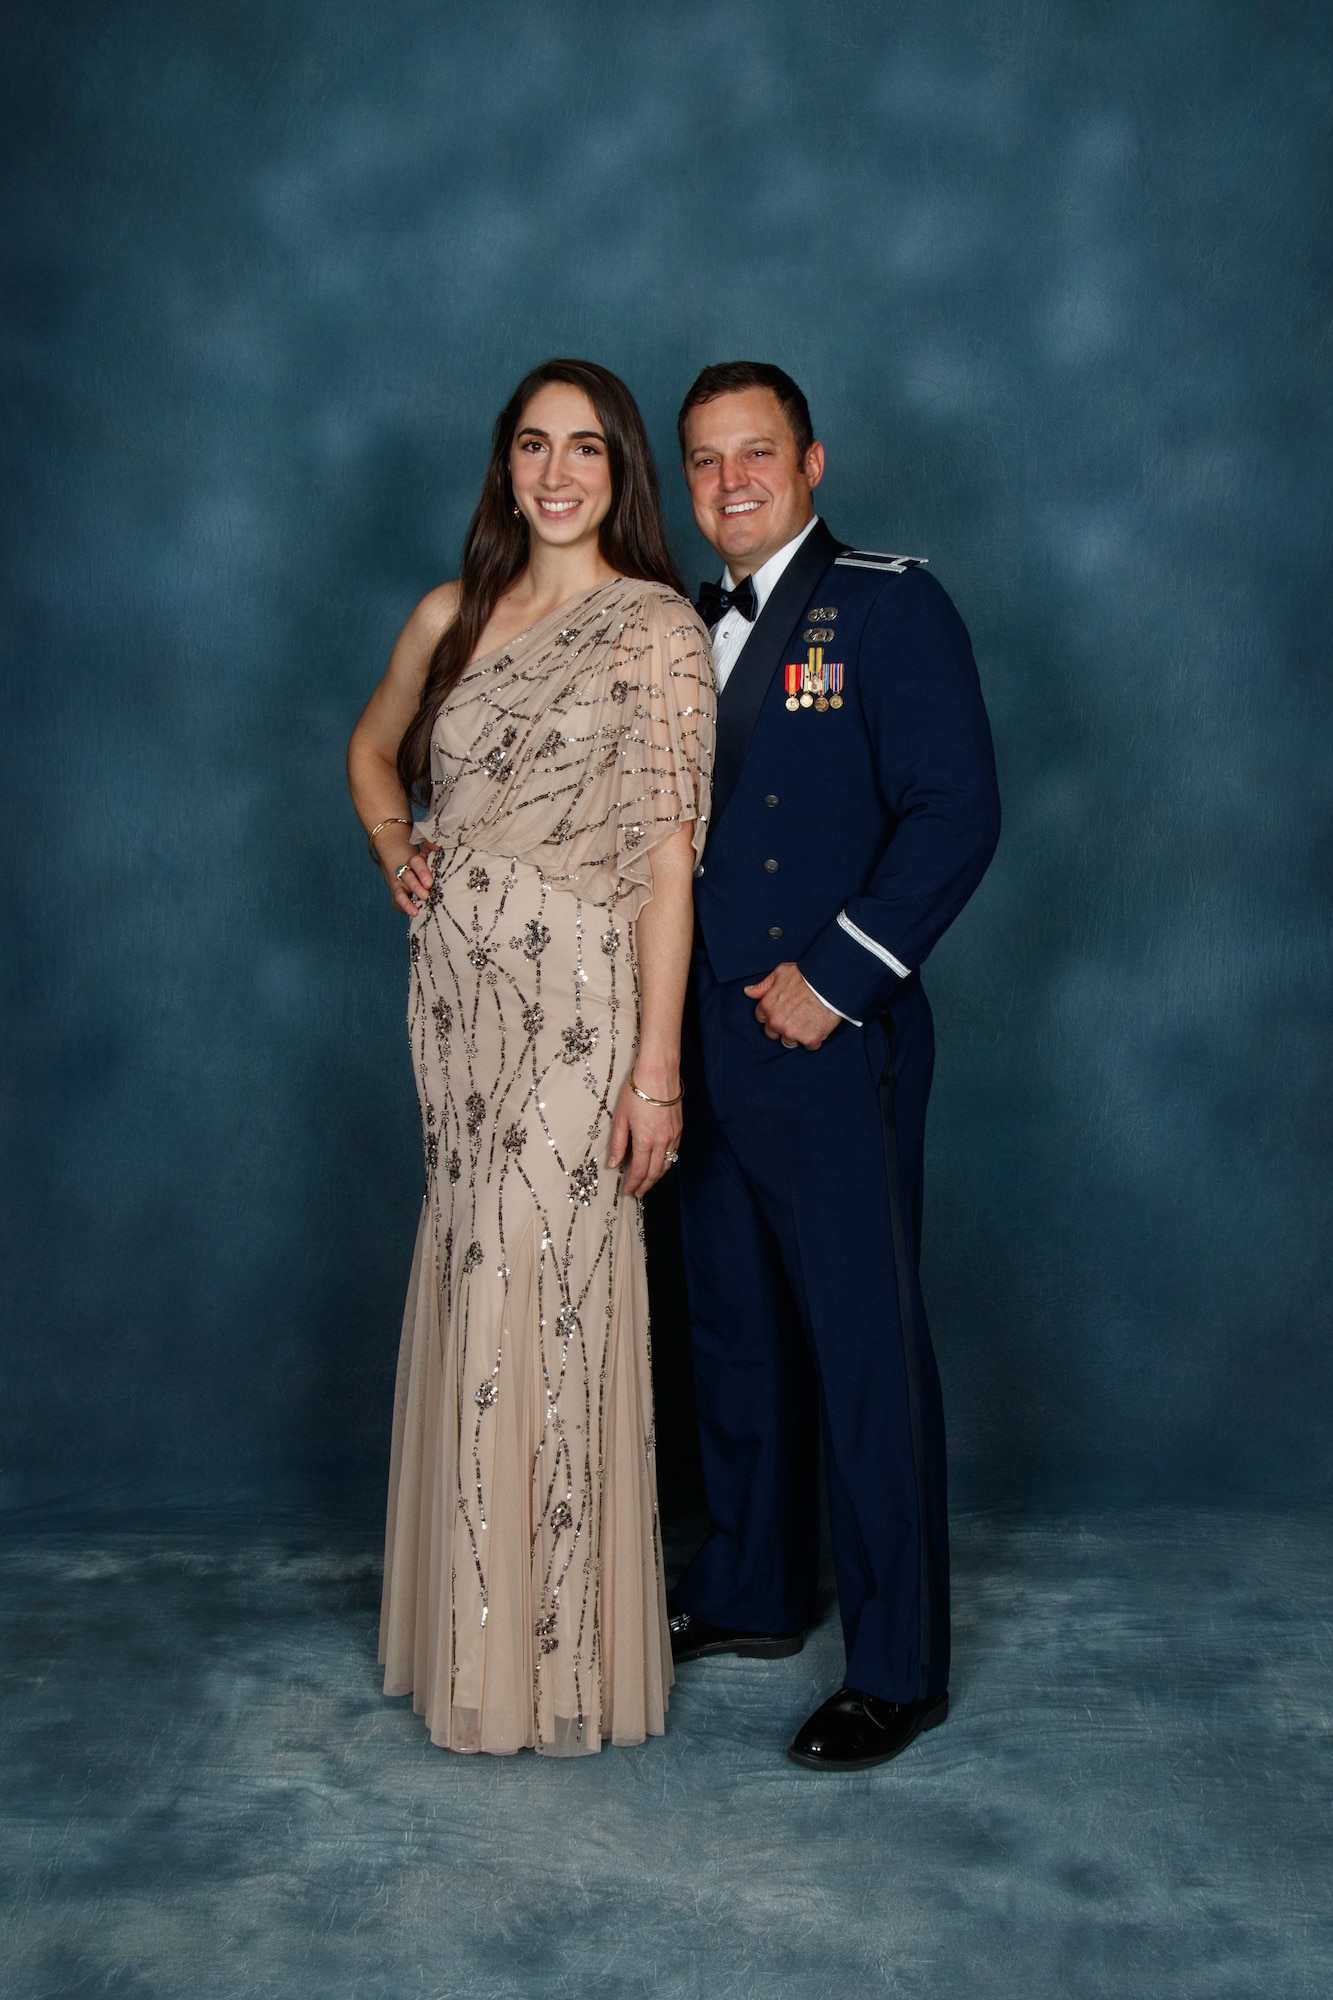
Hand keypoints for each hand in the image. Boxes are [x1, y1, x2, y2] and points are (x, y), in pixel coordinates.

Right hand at [379, 834, 436, 915]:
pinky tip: (413, 913)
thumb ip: (433, 848)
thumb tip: (438, 845)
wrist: (413, 875)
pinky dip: (405, 908)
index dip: (422, 871)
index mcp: (415, 862)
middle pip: (408, 877)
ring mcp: (400, 885)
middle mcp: (405, 872)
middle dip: (416, 886)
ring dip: (408, 901)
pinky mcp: (398, 897)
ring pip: (400, 892)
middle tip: (426, 894)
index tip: (430, 883)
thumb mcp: (432, 857)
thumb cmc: (429, 868)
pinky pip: (399, 902)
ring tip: (416, 911)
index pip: (416, 863)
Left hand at [609, 1073, 682, 1198]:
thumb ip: (618, 1144)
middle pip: (654, 1172)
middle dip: (645, 1185)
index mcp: (645, 1140)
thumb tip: (613, 1164)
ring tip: (647, 1183)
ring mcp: (673, 1135)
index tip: (627, 1191)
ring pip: (666, 1165)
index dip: (633, 1184)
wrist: (659, 1072)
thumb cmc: (637, 1091)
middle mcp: (662, 1141)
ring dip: (657, 1177)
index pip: (639, 1171)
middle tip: (637, 1193)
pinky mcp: (679, 1128)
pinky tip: (660, 1164)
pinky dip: (666, 1163)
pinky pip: (674, 1152)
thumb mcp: (621, 1117)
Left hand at [744, 962, 840, 1049]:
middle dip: (782, 1027)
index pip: (762, 1019)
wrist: (830, 983)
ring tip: (809, 1020)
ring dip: (797, 1035)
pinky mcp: (809, 1039)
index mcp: (768, 1006)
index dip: (773, 1015)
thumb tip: (748, 991)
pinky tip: (819, 1025)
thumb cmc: (807, 975)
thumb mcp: (781, 973)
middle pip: (773, 1033)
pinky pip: (809, 1045)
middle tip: (797, 1016)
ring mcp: (792, 1032)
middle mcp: (777, 1022)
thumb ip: (764, 985)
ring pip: (790, 1041)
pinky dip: (814, 1038)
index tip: (783, 1011)